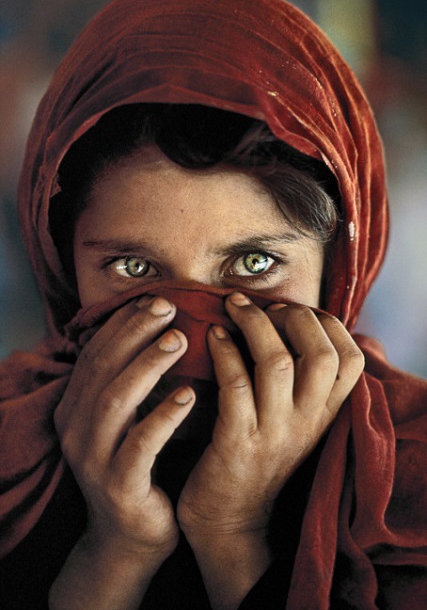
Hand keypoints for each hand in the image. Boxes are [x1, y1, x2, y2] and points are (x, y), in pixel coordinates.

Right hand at [54, 296, 194, 557]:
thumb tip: (165, 331)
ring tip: (179, 341)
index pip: (95, 353)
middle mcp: (76, 429)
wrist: (129, 537)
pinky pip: (141, 445)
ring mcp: (93, 459)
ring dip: (148, 365)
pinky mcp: (119, 486)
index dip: (124, 323)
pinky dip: (164, 416)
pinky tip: (190, 395)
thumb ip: (134, 382)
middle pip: (103, 368)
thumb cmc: (138, 467)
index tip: (156, 299)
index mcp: (75, 408)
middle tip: (169, 307)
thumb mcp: (127, 420)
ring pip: (116, 400)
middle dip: (135, 333)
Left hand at [178, 292, 363, 538]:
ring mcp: (274, 434)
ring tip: (232, 306)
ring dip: (254, 324)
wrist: (229, 522)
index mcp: (324, 415)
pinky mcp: (237, 443)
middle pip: (321, 355)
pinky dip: (224, 351)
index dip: (327, 324)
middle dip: (293, 316)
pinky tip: (212, 335)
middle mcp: (307, 423)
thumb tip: (291, 324)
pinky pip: (235, 385)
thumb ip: (303, 385)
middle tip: (261, 305)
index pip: (351, 359)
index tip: (293, 310)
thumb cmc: (258, 458)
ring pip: (278, 363)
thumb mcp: (295, 424)